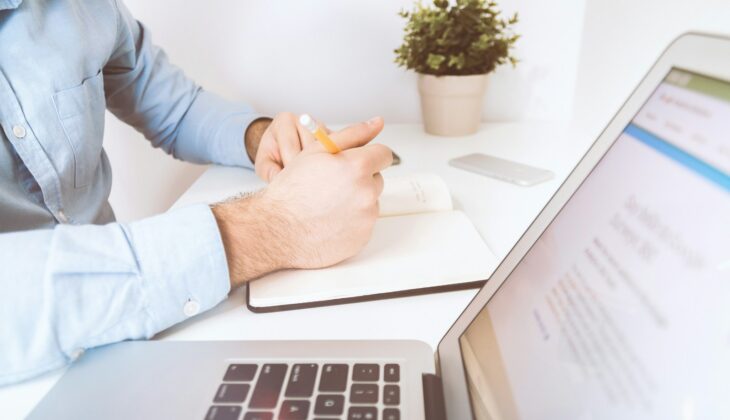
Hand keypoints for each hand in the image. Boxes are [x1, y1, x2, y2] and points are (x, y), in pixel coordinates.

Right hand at [213, 118, 390, 286]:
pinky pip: (364, 223)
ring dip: (356, 200)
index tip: (357, 161)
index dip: (368, 156)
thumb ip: (352, 134)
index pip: (383, 154)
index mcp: (358, 166)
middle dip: (360, 179)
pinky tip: (330, 220)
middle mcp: (367, 192)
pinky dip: (352, 221)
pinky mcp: (363, 237)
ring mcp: (366, 217)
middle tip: (333, 184)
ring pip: (370, 202)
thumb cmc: (292, 190)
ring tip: (328, 204)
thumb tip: (377, 122)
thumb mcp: (317, 151)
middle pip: (377, 179)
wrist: (278, 229)